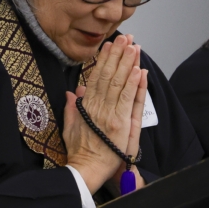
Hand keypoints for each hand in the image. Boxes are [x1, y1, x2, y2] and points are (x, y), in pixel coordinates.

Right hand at [62, 36, 142, 193]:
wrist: (87, 170)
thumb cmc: (79, 151)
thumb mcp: (70, 127)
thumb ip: (72, 108)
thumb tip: (73, 91)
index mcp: (87, 106)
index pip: (96, 77)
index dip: (104, 59)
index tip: (109, 45)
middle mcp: (98, 106)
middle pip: (109, 75)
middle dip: (118, 55)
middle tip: (125, 37)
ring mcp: (110, 114)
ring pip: (119, 83)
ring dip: (127, 63)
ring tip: (134, 46)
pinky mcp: (121, 123)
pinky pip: (128, 99)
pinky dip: (133, 83)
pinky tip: (138, 69)